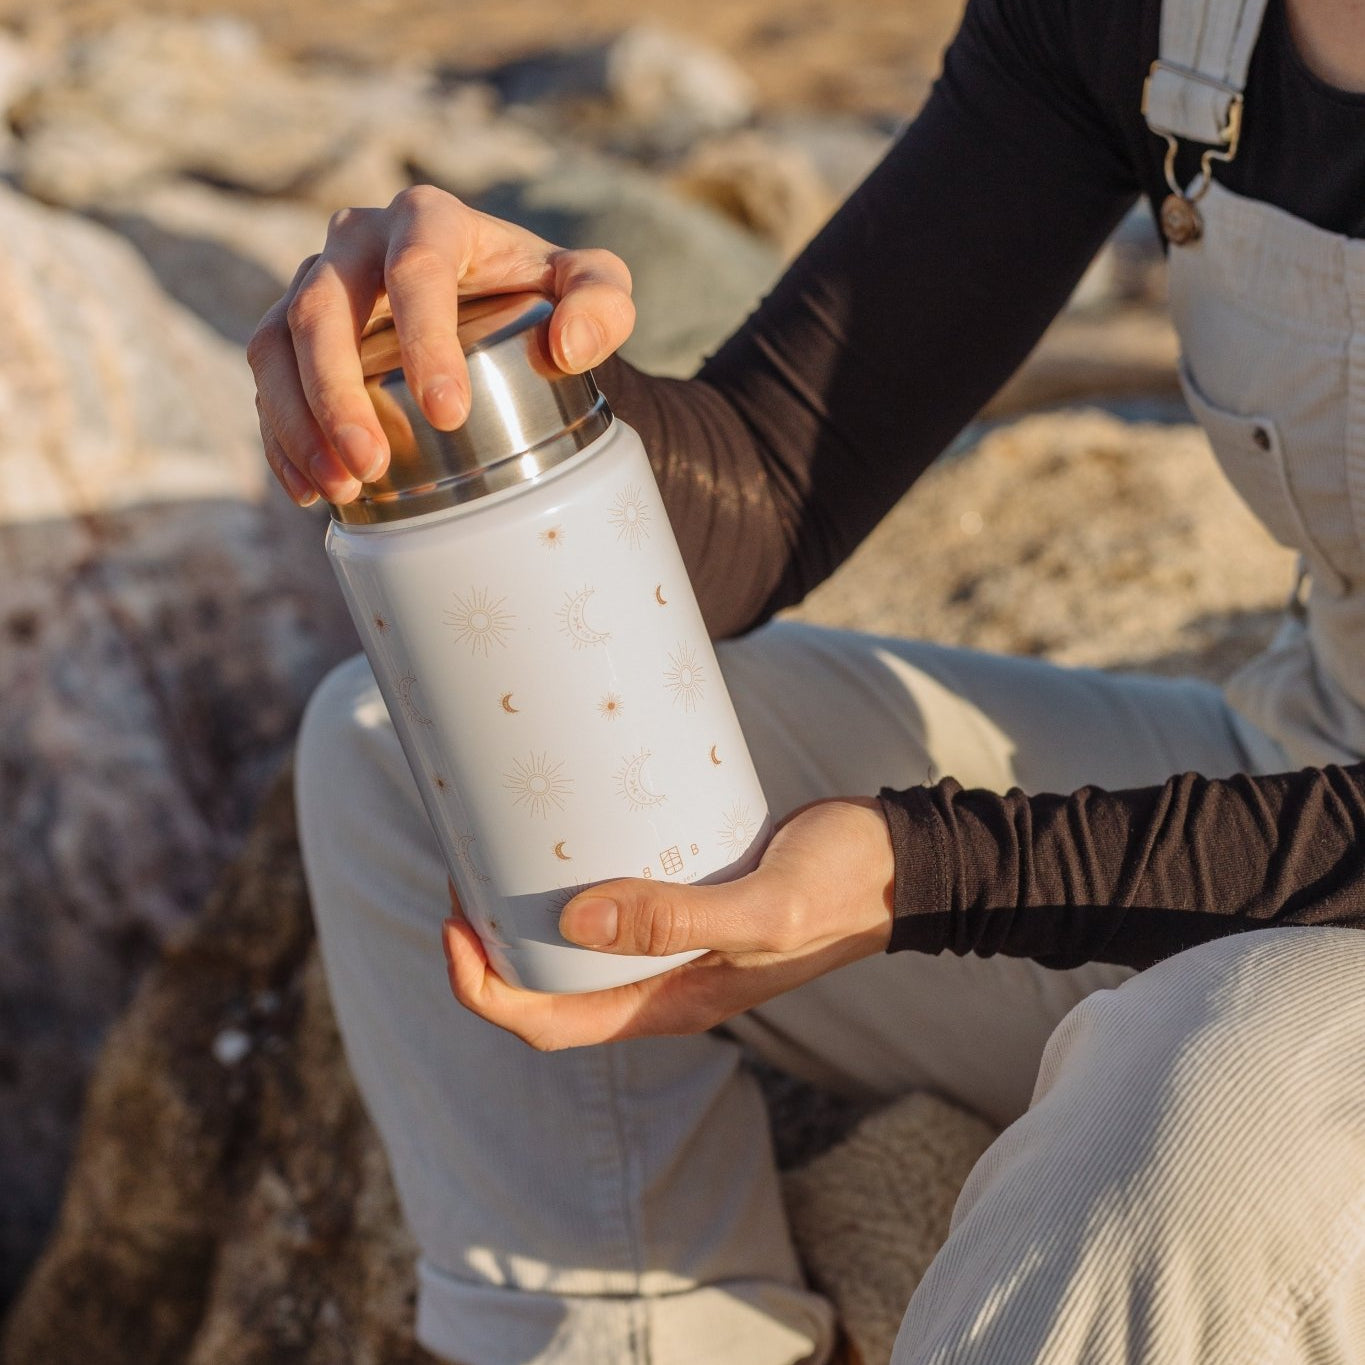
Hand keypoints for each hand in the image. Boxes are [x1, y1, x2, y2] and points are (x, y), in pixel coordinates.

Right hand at [246, 185, 634, 506]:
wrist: (497, 310)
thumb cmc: (544, 295)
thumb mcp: (594, 289)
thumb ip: (604, 305)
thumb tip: (569, 347)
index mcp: (428, 220)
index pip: (414, 268)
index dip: (424, 340)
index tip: (448, 414)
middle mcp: (357, 241)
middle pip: (323, 309)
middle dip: (338, 394)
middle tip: (372, 466)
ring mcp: (315, 284)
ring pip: (277, 345)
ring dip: (298, 422)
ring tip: (339, 490)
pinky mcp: (291, 334)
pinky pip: (266, 380)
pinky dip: (282, 439)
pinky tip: (309, 491)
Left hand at [441, 798, 895, 1050]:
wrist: (896, 860)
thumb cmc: (838, 888)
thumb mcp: (761, 908)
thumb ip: (675, 921)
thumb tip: (571, 919)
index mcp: (672, 1003)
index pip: (550, 1023)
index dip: (485, 987)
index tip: (454, 922)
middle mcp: (662, 981)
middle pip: (546, 985)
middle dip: (489, 942)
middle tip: (464, 866)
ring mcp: (672, 941)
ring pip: (573, 942)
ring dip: (524, 907)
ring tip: (494, 843)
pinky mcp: (684, 895)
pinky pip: (611, 897)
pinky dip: (573, 874)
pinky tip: (559, 824)